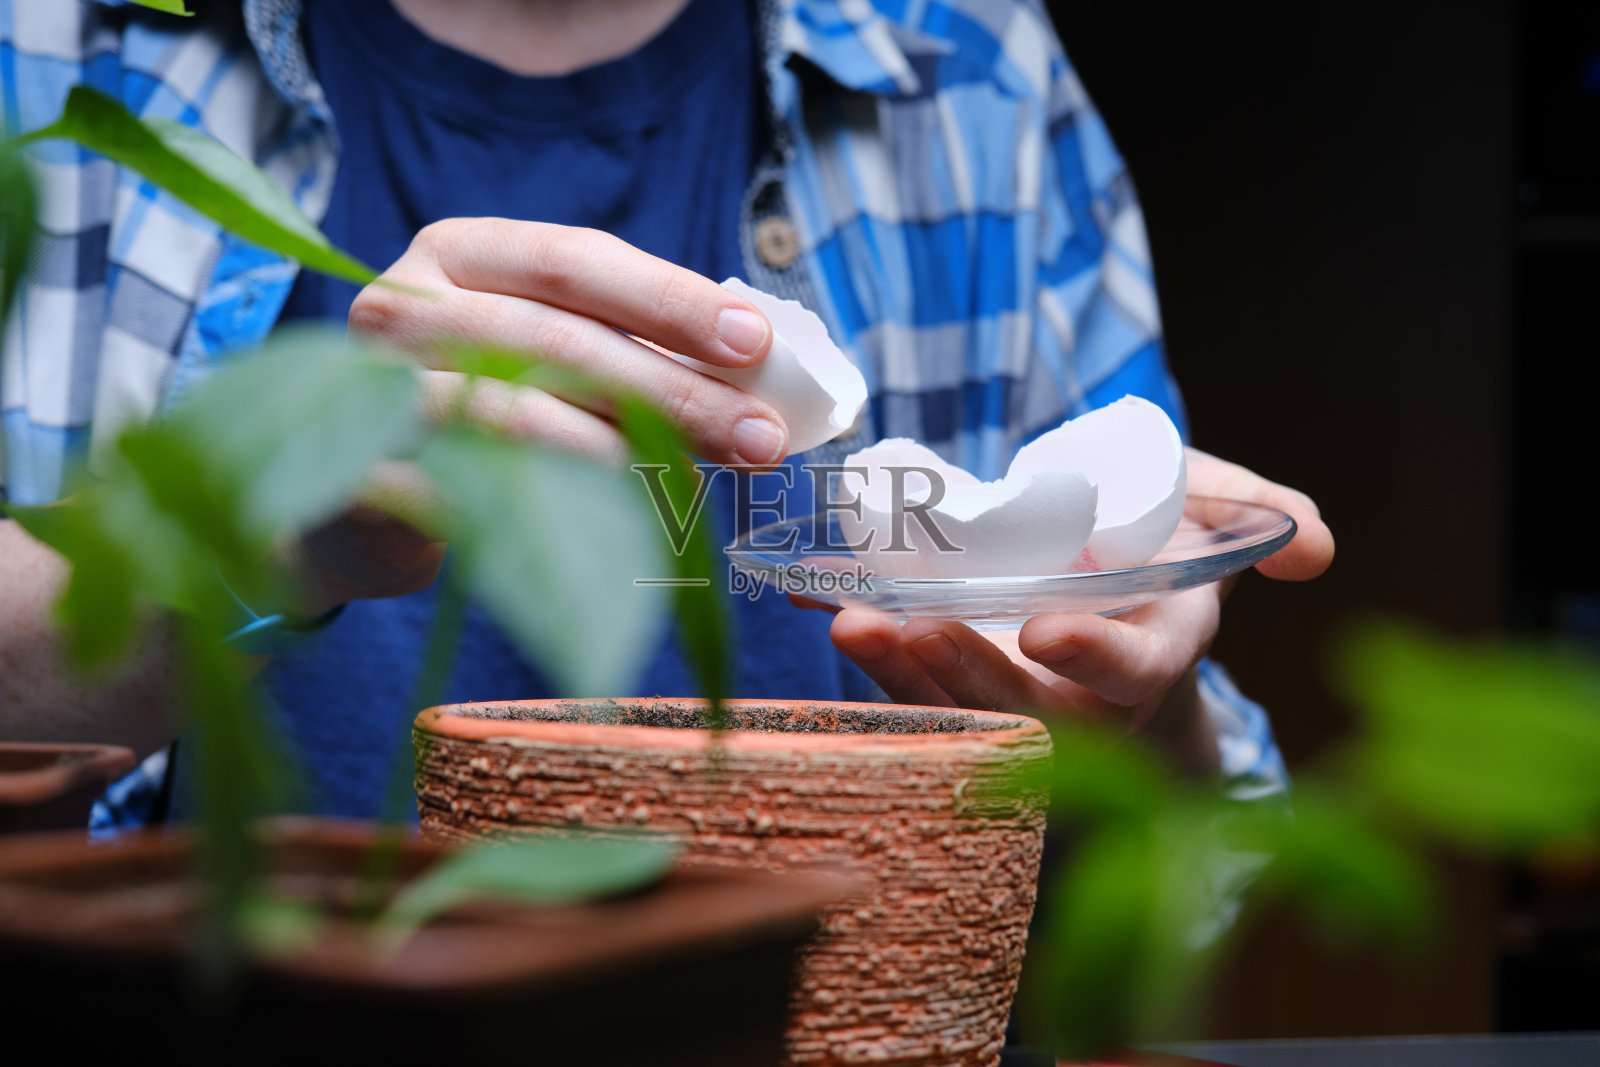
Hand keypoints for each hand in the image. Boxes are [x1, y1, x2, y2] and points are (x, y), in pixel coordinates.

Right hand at [348, 217, 788, 467]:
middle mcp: (404, 306)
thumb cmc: (482, 409)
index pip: (575, 260)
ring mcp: (371, 392)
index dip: (671, 301)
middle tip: (762, 438)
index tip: (756, 342)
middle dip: (673, 391)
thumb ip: (631, 346)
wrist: (357, 503)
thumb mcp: (547, 352)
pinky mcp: (360, 477)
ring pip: (517, 417)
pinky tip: (626, 528)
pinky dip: (558, 509)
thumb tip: (759, 377)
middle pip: (557, 341)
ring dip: (626, 454)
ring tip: (704, 483)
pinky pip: (478, 495)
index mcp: (460, 253)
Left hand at [823, 448, 1333, 773]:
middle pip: (1028, 708)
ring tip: (855, 623)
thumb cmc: (1165, 542)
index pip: (1129, 670)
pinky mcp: (965, 687)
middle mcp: (1086, 696)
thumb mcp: (1220, 514)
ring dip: (905, 676)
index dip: (1092, 656)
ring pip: (962, 710)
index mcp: (1155, 652)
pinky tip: (829, 614)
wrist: (1110, 574)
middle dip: (969, 673)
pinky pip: (919, 691)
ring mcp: (1019, 698)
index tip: (1047, 627)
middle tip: (912, 625)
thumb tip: (1315, 551)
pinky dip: (875, 661)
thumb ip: (1266, 518)